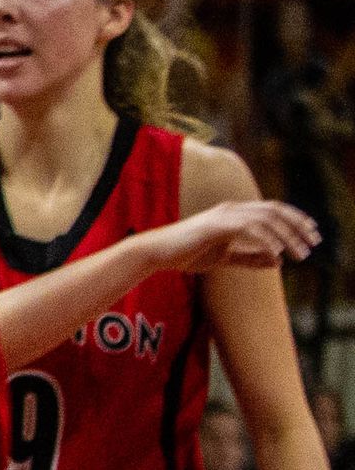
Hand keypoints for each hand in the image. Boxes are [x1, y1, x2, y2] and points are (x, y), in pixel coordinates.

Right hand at [148, 200, 319, 277]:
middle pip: (275, 210)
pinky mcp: (216, 225)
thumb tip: (279, 261)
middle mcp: (231, 209)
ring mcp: (223, 215)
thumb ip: (250, 257)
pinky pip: (249, 228)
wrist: (156, 254)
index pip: (272, 210)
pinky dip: (266, 239)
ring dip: (287, 236)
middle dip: (298, 226)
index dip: (295, 220)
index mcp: (234, 213)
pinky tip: (277, 252)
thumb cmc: (185, 254)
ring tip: (300, 253)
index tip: (311, 234)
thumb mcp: (224, 257)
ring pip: (266, 219)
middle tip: (313, 243)